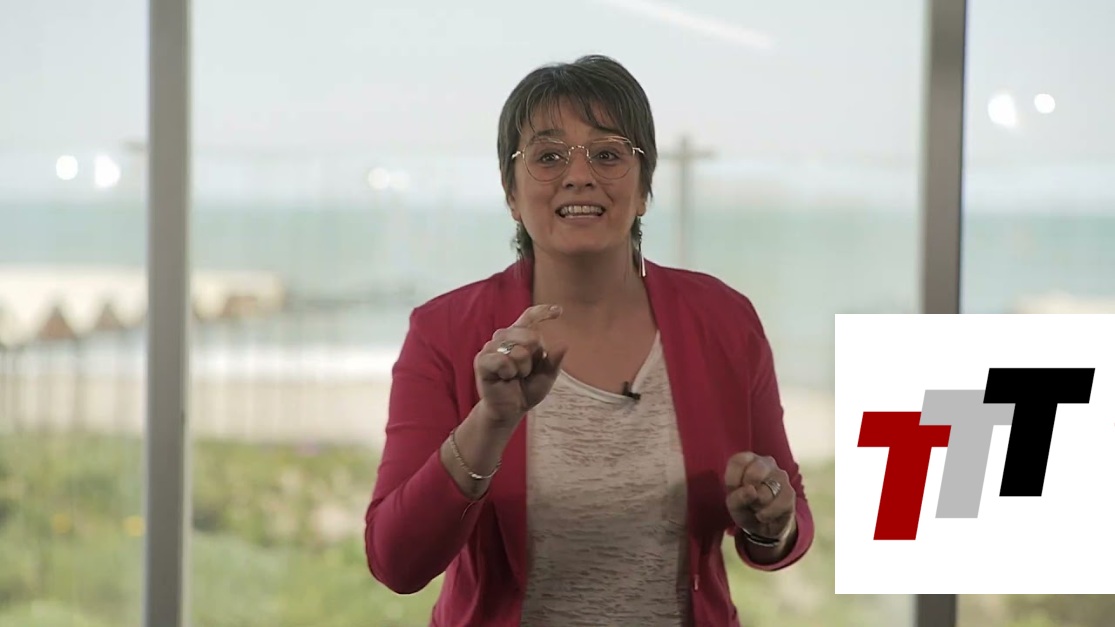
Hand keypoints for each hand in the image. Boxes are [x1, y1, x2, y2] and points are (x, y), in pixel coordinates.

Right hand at [474, 304, 567, 428]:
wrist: (510, 410)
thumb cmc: (526, 390)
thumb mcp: (546, 376)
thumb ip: (554, 361)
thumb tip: (564, 345)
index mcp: (519, 336)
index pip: (529, 317)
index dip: (543, 311)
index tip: (559, 311)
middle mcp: (503, 337)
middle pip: (530, 335)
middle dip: (534, 357)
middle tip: (525, 371)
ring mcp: (490, 347)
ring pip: (518, 350)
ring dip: (522, 368)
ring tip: (515, 376)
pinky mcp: (482, 360)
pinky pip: (502, 361)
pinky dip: (509, 372)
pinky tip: (504, 377)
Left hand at [724, 452, 794, 540]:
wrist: (765, 525)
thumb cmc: (746, 507)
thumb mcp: (734, 504)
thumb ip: (737, 497)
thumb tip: (751, 491)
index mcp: (748, 460)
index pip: (738, 462)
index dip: (732, 481)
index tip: (733, 491)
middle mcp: (766, 463)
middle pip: (754, 474)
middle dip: (747, 493)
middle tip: (747, 499)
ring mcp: (780, 476)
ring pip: (765, 492)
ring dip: (757, 506)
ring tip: (757, 508)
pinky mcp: (790, 492)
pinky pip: (778, 504)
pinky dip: (767, 514)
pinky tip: (764, 515)